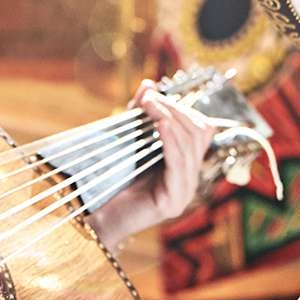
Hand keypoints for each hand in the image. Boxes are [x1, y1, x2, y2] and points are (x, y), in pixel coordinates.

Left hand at [85, 80, 216, 250]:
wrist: (98, 216)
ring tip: (151, 107)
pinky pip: (179, 165)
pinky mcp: (173, 202)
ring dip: (170, 120)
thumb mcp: (129, 140)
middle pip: (199, 133)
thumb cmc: (113, 180)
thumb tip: (149, 83)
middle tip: (151, 99)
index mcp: (185, 164)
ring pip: (190, 146)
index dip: (181, 107)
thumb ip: (141, 115)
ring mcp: (185, 192)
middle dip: (175, 110)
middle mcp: (190, 178)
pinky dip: (171, 141)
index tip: (154, 94)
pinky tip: (160, 126)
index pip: (200, 128)